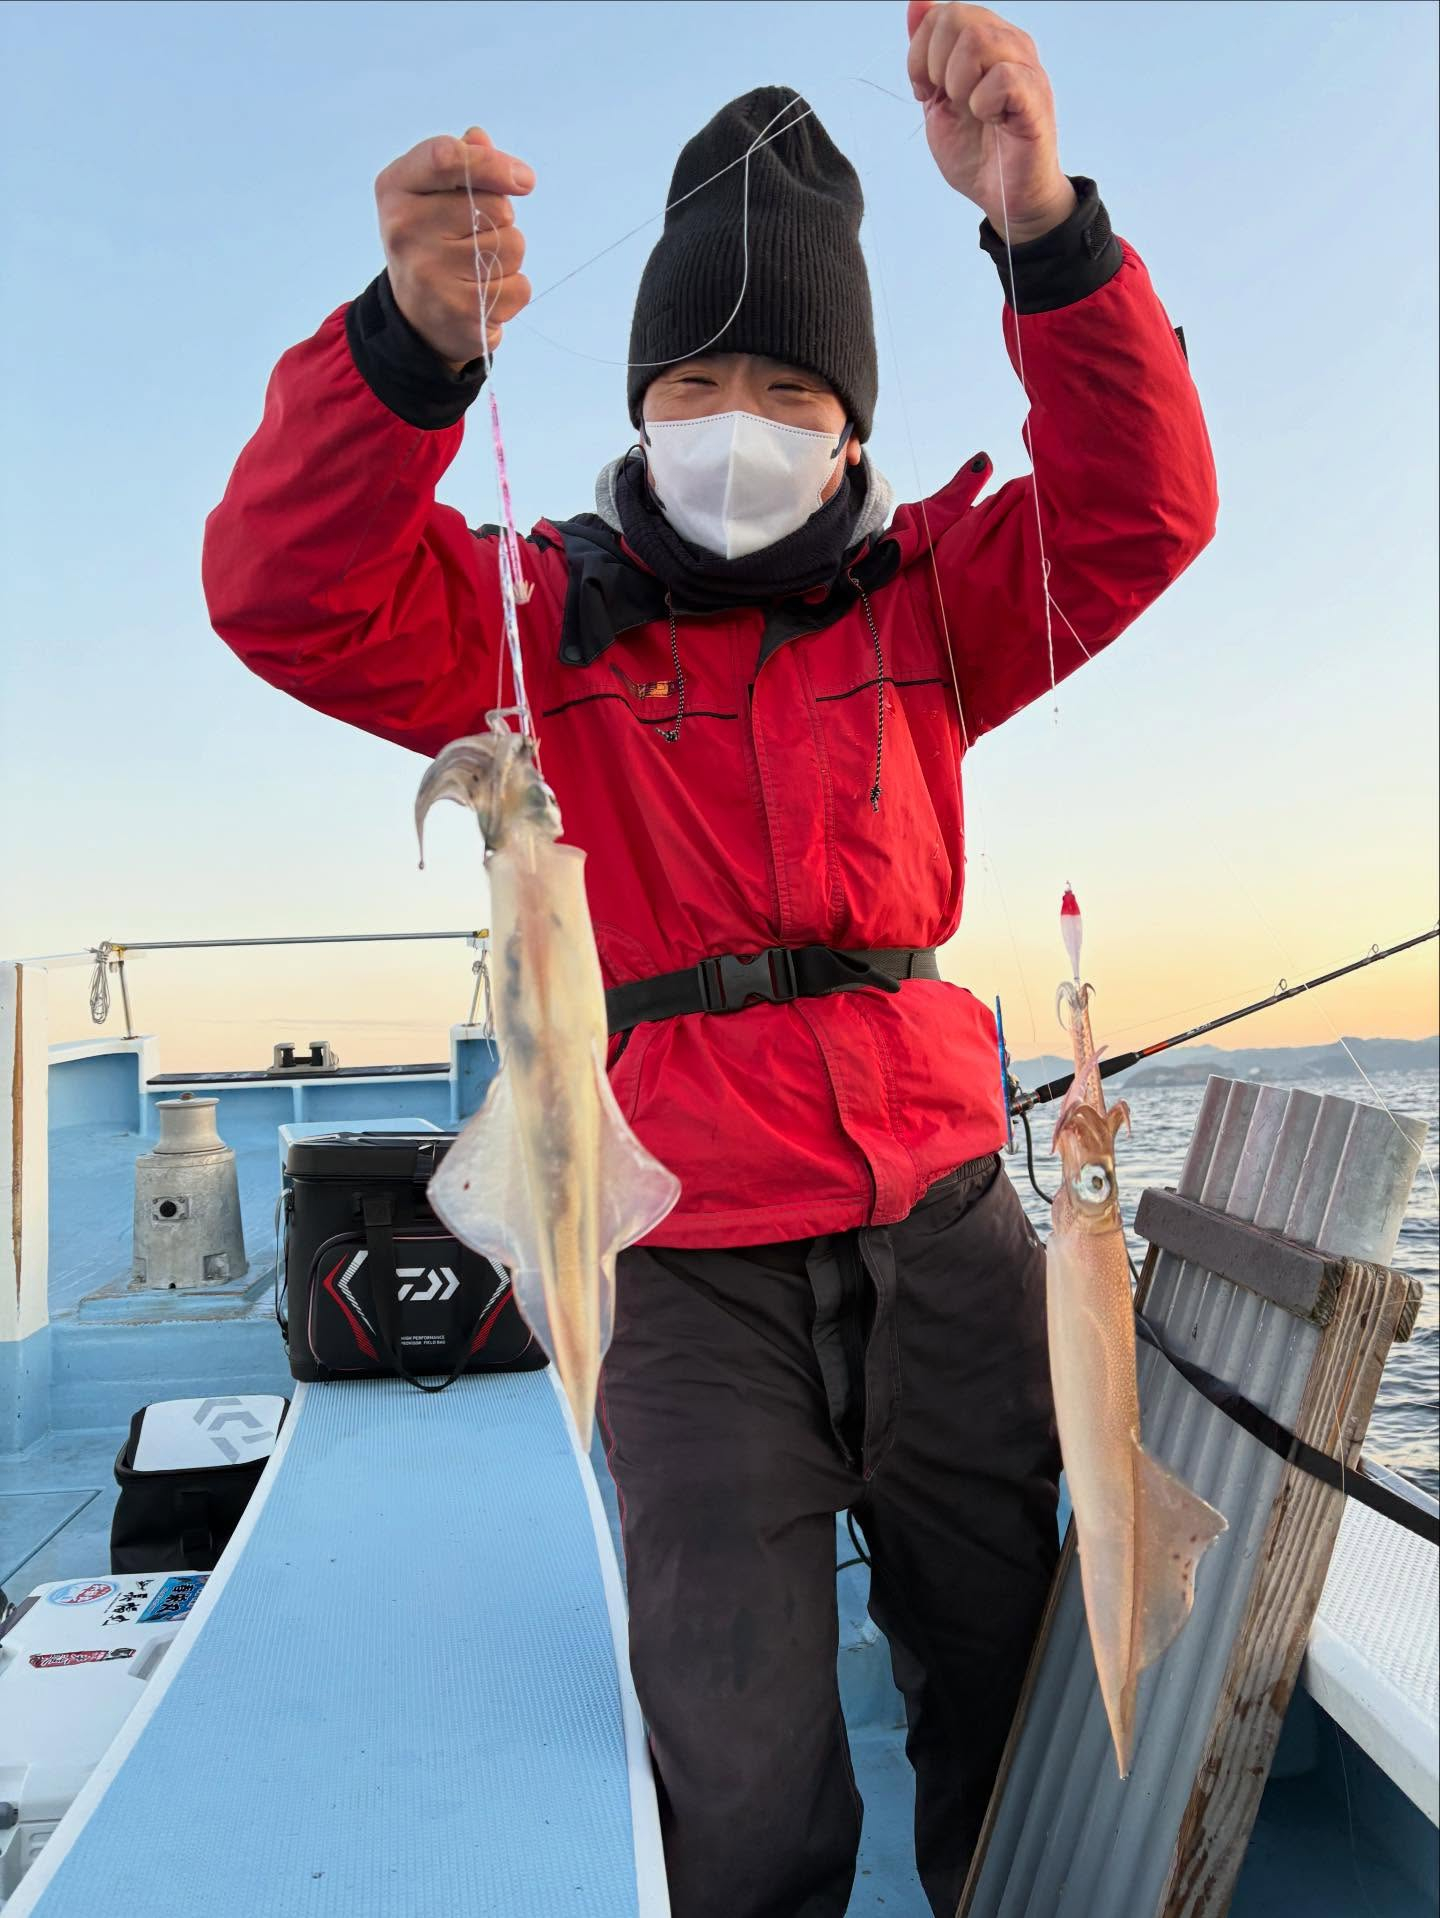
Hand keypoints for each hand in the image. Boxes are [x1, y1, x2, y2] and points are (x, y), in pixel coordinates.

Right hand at [375, 127, 533, 372]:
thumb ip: (458, 164)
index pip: (447, 158)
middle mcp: (406, 229)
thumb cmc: (431, 245)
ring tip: (477, 269)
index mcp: (396, 189)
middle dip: (502, 220)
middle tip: (473, 240)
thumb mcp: (430, 195)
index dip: (493, 164)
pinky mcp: (461, 311)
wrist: (416, 321)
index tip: (524, 180)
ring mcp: (431, 273)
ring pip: (512, 246)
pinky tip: (485, 295)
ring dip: (508, 257)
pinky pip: (519, 286)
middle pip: (496, 206)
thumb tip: (480, 138)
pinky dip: (513, 291)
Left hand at [906, 2, 1075, 241]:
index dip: (920, 53)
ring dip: (959, 84)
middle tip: (949, 100)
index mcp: (986, 41)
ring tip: (971, 110)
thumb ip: (927, 54)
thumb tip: (917, 2)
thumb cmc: (978, 151)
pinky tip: (991, 120)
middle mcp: (1009, 44)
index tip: (926, 90)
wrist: (1004, 196)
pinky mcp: (1035, 96)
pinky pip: (1001, 77)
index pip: (942, 13)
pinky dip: (983, 104)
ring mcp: (1025, 67)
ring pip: (978, 40)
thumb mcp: (938, 99)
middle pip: (957, 17)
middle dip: (935, 65)